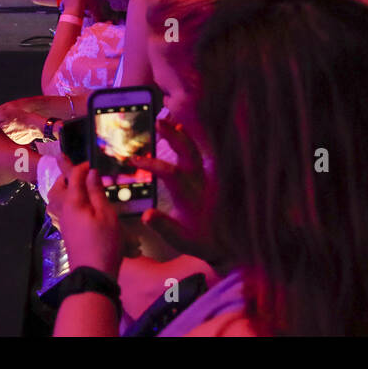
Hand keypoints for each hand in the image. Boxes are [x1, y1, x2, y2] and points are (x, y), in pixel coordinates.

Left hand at [46, 158, 124, 276]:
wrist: (93, 274)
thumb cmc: (104, 242)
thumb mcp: (106, 214)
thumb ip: (97, 192)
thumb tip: (91, 172)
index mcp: (73, 202)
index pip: (74, 177)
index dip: (81, 166)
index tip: (90, 161)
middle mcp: (64, 210)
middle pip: (58, 187)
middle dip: (64, 173)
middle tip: (67, 161)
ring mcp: (63, 221)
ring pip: (55, 199)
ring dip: (61, 186)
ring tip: (68, 180)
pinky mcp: (66, 231)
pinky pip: (59, 208)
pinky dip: (63, 198)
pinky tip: (73, 202)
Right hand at [131, 117, 217, 262]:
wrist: (233, 245)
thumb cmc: (205, 243)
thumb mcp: (183, 241)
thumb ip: (164, 227)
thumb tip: (147, 214)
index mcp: (192, 197)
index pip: (170, 173)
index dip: (152, 164)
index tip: (134, 160)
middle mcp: (202, 184)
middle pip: (188, 154)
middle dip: (173, 136)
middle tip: (158, 122)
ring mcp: (209, 180)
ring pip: (196, 152)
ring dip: (182, 136)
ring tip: (168, 122)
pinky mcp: (213, 179)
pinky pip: (204, 155)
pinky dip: (193, 142)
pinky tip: (183, 132)